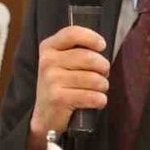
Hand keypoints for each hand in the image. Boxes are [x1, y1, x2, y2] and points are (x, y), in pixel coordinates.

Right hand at [27, 26, 109, 149]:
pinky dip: (100, 100)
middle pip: (89, 57)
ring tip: (99, 89)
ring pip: (93, 78)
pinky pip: (91, 96)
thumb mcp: (62, 62)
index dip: (91, 38)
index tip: (102, 46)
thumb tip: (101, 46)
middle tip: (103, 74)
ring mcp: (51, 80)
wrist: (45, 115)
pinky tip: (97, 101)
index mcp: (49, 47)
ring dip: (103, 86)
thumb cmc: (61, 85)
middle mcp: (47, 61)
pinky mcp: (58, 98)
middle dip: (103, 68)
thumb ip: (77, 50)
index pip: (72, 33)